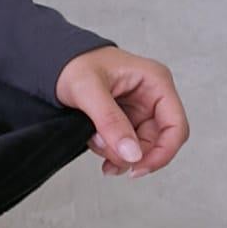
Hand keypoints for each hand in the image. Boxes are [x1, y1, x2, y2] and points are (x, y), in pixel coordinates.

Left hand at [54, 45, 189, 178]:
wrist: (50, 60)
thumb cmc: (71, 63)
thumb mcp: (88, 89)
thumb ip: (110, 121)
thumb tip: (132, 154)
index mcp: (155, 81)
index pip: (176, 126)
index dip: (163, 152)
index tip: (139, 167)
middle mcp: (151, 95)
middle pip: (157, 142)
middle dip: (130, 153)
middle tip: (106, 155)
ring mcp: (139, 108)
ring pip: (140, 147)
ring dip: (117, 152)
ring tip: (93, 141)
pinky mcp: (125, 119)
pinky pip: (127, 145)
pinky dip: (112, 152)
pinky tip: (98, 149)